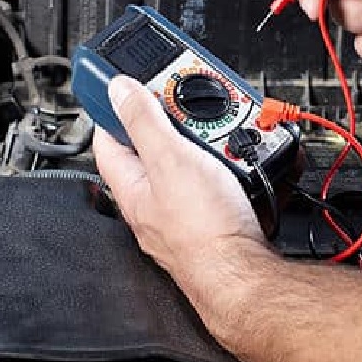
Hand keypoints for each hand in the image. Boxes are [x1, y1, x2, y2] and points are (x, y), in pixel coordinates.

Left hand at [92, 75, 265, 283]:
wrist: (248, 275)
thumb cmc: (203, 231)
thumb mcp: (169, 159)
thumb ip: (143, 121)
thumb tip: (117, 90)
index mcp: (132, 187)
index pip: (109, 138)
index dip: (116, 108)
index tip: (128, 86)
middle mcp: (157, 201)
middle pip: (161, 145)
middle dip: (180, 121)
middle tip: (196, 105)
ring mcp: (190, 210)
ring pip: (198, 161)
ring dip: (216, 140)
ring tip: (231, 131)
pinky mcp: (221, 217)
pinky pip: (226, 181)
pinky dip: (239, 166)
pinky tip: (251, 162)